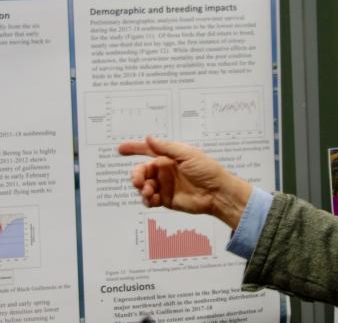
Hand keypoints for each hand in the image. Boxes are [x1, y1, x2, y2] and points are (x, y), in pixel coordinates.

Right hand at [118, 136, 251, 228]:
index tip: (120, 149)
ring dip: (142, 188)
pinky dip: (147, 200)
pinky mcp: (166, 200)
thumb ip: (166, 148)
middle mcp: (164, 170)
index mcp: (169, 157)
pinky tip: (152, 200)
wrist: (217, 193)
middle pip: (142, 170)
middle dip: (136, 175)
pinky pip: (150, 200)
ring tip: (149, 191)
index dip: (134, 148)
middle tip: (138, 181)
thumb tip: (149, 138)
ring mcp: (164, 185)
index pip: (148, 150)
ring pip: (143, 186)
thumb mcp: (187, 155)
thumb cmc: (206, 170)